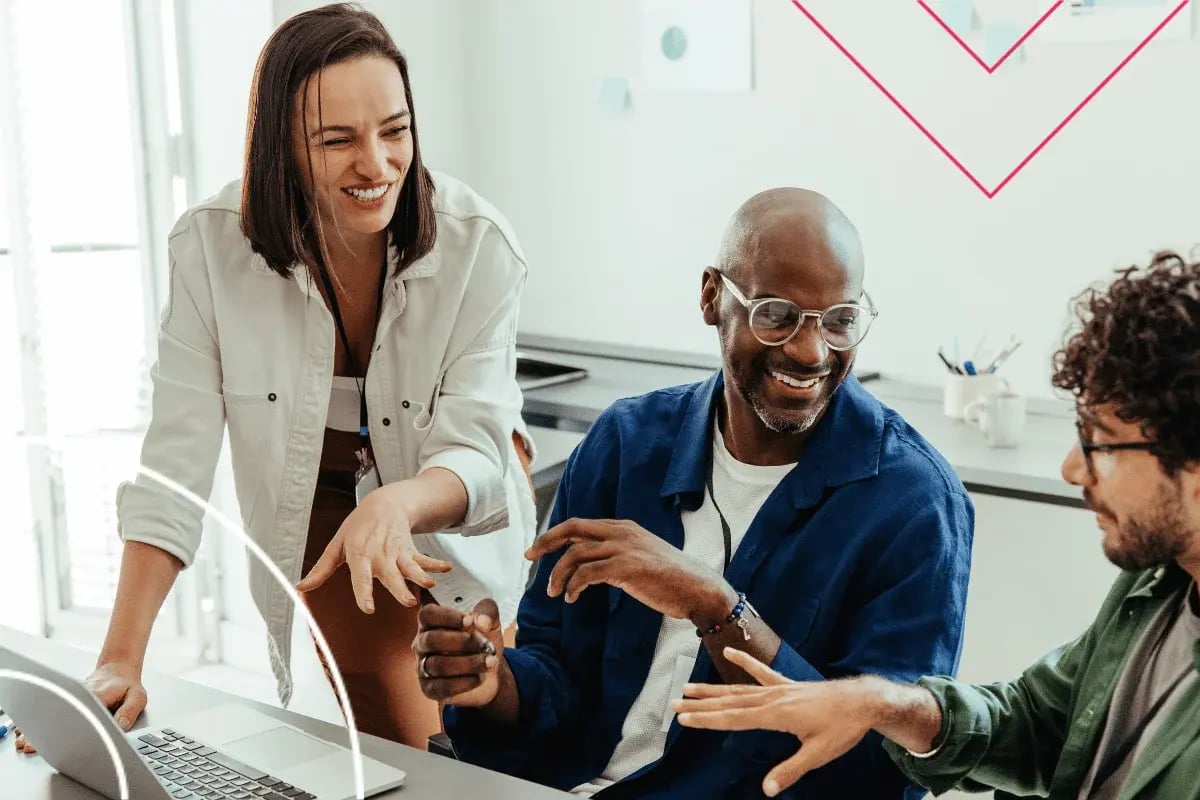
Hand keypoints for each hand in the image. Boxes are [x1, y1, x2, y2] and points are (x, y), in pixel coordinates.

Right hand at [13, 661, 147, 755]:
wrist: (118, 669)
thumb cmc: (127, 685)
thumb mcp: (137, 696)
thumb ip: (129, 711)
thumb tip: (119, 727)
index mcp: (100, 695)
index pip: (84, 710)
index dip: (73, 723)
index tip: (62, 736)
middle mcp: (82, 695)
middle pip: (64, 712)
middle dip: (49, 730)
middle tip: (35, 745)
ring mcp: (74, 697)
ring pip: (56, 711)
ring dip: (41, 728)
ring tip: (27, 743)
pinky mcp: (70, 701)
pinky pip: (56, 711)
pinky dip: (42, 722)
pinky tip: (29, 733)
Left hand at [297, 486, 451, 611]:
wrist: (384, 504)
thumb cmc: (357, 527)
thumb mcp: (337, 545)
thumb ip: (321, 569)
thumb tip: (300, 587)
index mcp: (359, 555)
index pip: (361, 577)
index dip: (364, 592)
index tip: (368, 608)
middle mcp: (380, 555)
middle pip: (390, 575)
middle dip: (400, 588)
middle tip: (408, 601)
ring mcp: (397, 553)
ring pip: (410, 567)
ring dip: (421, 576)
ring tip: (431, 585)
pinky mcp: (411, 551)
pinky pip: (424, 559)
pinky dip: (436, 564)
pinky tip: (446, 569)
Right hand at [413, 599, 504, 706]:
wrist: (488, 670)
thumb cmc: (483, 640)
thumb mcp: (490, 621)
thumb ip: (488, 611)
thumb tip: (482, 621)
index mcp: (432, 622)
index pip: (427, 614)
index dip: (447, 617)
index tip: (470, 621)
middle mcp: (422, 643)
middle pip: (431, 640)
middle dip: (461, 642)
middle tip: (483, 645)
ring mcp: (422, 667)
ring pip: (438, 665)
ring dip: (468, 663)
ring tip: (489, 662)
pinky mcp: (429, 689)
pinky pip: (442, 687)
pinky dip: (464, 682)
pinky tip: (479, 677)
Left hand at [526, 518, 737, 623]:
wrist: (698, 588)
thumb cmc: (670, 579)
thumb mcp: (641, 556)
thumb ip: (616, 554)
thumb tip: (590, 565)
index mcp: (623, 527)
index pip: (579, 525)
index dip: (554, 535)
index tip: (536, 549)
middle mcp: (621, 532)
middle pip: (572, 529)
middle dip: (546, 542)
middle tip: (529, 558)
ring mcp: (624, 548)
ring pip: (575, 555)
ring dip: (558, 575)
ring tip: (555, 593)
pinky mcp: (626, 567)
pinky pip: (586, 573)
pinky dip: (573, 586)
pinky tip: (572, 598)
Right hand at [672, 648, 876, 796]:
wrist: (862, 700)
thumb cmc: (842, 728)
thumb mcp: (818, 754)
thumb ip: (791, 770)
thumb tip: (767, 790)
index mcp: (776, 715)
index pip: (733, 718)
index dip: (707, 720)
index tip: (684, 719)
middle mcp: (772, 698)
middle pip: (728, 702)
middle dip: (700, 704)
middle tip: (674, 704)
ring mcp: (778, 689)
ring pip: (738, 688)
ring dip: (713, 689)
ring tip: (689, 686)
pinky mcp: (787, 685)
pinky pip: (760, 672)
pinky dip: (744, 661)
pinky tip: (728, 652)